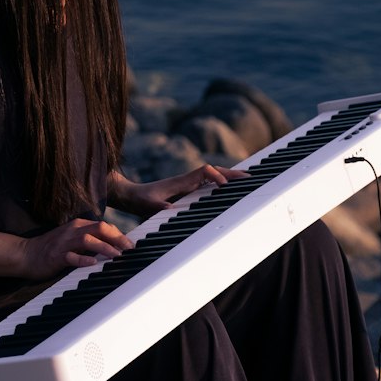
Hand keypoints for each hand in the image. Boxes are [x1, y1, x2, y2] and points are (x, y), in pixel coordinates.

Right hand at [23, 217, 134, 280]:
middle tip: (129, 249)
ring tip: (117, 256)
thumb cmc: (51, 249)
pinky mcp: (56, 256)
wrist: (25, 254)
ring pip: (88, 240)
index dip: (119, 234)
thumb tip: (112, 245)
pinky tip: (93, 263)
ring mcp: (64, 243)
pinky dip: (83, 259)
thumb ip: (89, 239)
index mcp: (77, 225)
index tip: (131, 245)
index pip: (103, 226)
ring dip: (104, 247)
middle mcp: (72, 231)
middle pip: (99, 228)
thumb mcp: (72, 239)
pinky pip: (71, 256)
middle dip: (117, 238)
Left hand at [110, 164, 247, 218]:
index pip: (204, 172)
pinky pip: (207, 182)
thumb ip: (159, 207)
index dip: (216, 176)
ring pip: (212, 175)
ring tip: (245, 179)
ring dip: (228, 176)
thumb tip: (170, 209)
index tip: (223, 185)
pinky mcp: (186, 188)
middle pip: (213, 170)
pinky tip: (227, 187)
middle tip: (249, 177)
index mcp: (181, 182)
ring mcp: (187, 183)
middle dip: (231, 173)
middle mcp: (187, 180)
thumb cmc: (140, 201)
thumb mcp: (148, 206)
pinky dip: (219, 182)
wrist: (130, 195)